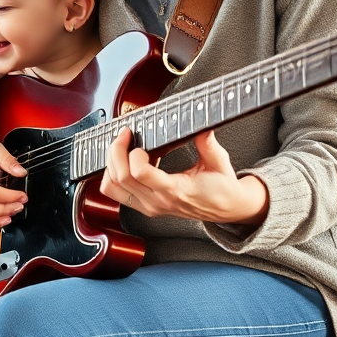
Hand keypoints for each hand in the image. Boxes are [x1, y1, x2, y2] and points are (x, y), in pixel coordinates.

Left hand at [99, 128, 267, 226]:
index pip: (140, 173)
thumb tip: (202, 127)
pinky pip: (116, 194)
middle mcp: (158, 201)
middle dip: (115, 150)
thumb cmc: (222, 188)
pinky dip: (111, 176)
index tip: (134, 136)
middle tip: (124, 134)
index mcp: (175, 189)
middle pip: (120, 177)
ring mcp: (149, 206)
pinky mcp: (145, 208)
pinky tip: (122, 163)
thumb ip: (209, 145)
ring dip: (110, 163)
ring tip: (120, 147)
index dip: (131, 153)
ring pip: (112, 187)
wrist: (226, 209)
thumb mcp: (219, 163)